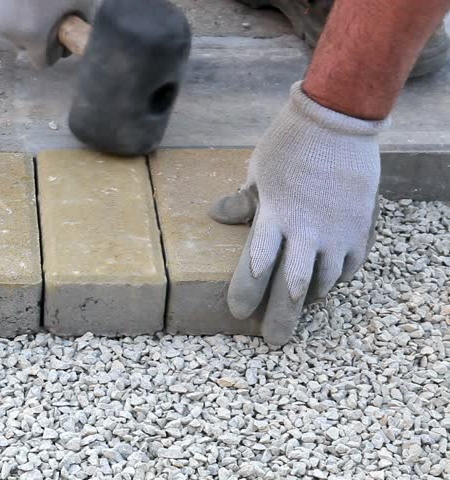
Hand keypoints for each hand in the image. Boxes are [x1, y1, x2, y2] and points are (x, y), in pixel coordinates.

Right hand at [0, 0, 100, 67]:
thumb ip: (78, 21)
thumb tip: (78, 31)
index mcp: (34, 36)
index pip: (42, 62)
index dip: (53, 50)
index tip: (58, 36)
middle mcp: (7, 32)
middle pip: (23, 45)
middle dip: (33, 32)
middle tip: (41, 9)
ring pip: (4, 29)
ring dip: (14, 20)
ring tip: (25, 0)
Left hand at [209, 82, 387, 345]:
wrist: (339, 120)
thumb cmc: (290, 143)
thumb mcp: (258, 170)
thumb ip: (243, 201)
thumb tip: (218, 216)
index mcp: (275, 216)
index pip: (255, 267)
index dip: (246, 293)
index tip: (237, 311)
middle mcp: (307, 230)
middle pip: (292, 287)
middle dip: (281, 318)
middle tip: (273, 342)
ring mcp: (337, 231)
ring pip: (324, 281)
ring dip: (309, 299)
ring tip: (299, 309)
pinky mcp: (360, 227)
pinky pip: (349, 266)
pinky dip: (337, 278)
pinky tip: (328, 283)